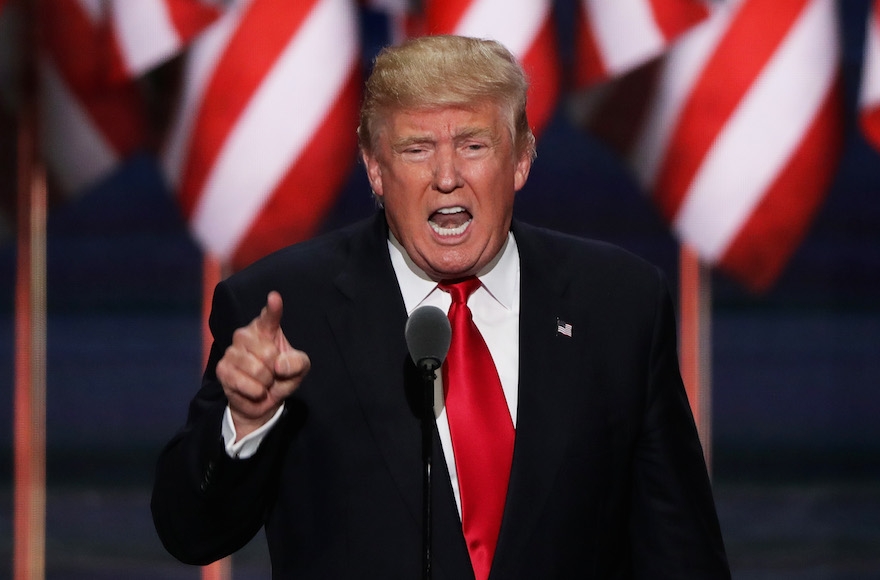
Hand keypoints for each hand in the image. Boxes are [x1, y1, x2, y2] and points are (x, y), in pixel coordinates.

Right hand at [216, 291, 309, 438]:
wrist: (261, 400)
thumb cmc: (281, 376)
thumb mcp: (299, 368)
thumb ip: (297, 363)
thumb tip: (280, 365)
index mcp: (265, 329)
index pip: (269, 317)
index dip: (273, 308)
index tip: (274, 297)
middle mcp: (245, 335)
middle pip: (268, 352)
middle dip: (275, 369)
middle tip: (272, 373)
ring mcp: (231, 351)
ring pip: (257, 369)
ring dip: (266, 382)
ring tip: (263, 382)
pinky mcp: (222, 369)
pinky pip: (246, 383)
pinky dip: (256, 392)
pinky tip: (254, 390)